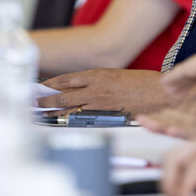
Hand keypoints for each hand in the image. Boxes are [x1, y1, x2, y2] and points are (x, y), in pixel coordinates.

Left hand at [40, 68, 177, 114]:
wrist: (161, 93)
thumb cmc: (145, 84)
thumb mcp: (120, 76)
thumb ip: (102, 82)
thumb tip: (88, 90)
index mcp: (99, 74)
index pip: (68, 78)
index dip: (53, 83)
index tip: (42, 86)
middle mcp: (96, 86)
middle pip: (63, 93)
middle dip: (46, 99)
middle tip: (33, 102)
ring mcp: (100, 101)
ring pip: (69, 107)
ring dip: (53, 111)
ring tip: (40, 114)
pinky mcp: (105, 114)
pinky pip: (82, 116)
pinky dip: (69, 118)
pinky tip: (61, 121)